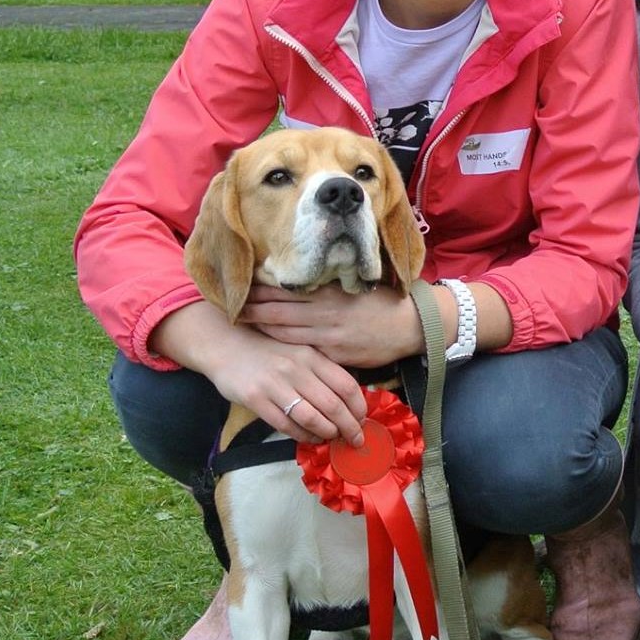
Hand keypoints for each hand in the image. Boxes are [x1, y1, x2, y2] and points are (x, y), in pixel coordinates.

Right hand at [150, 300, 368, 445]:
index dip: (359, 407)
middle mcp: (296, 369)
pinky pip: (286, 425)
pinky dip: (302, 436)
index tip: (363, 419)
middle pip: (333, 405)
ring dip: (327, 433)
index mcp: (311, 356)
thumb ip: (321, 370)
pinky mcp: (255, 399)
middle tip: (356, 439)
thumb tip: (350, 399)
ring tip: (332, 438)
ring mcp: (275, 385)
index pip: (346, 385)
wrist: (226, 345)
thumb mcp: (299, 351)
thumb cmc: (268, 351)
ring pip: (311, 418)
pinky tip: (310, 438)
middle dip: (349, 427)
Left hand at [239, 282, 422, 367]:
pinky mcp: (334, 353)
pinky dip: (284, 347)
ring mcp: (328, 334)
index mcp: (329, 291)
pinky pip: (302, 351)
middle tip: (229, 305)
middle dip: (251, 308)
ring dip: (260, 326)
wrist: (409, 325)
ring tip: (240, 321)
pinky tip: (269, 346)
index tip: (242, 285)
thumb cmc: (381, 303)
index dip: (261, 288)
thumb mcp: (352, 288)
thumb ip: (326, 291)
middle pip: (277, 310)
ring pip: (284, 331)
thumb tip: (298, 285)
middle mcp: (324, 311)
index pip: (286, 288)